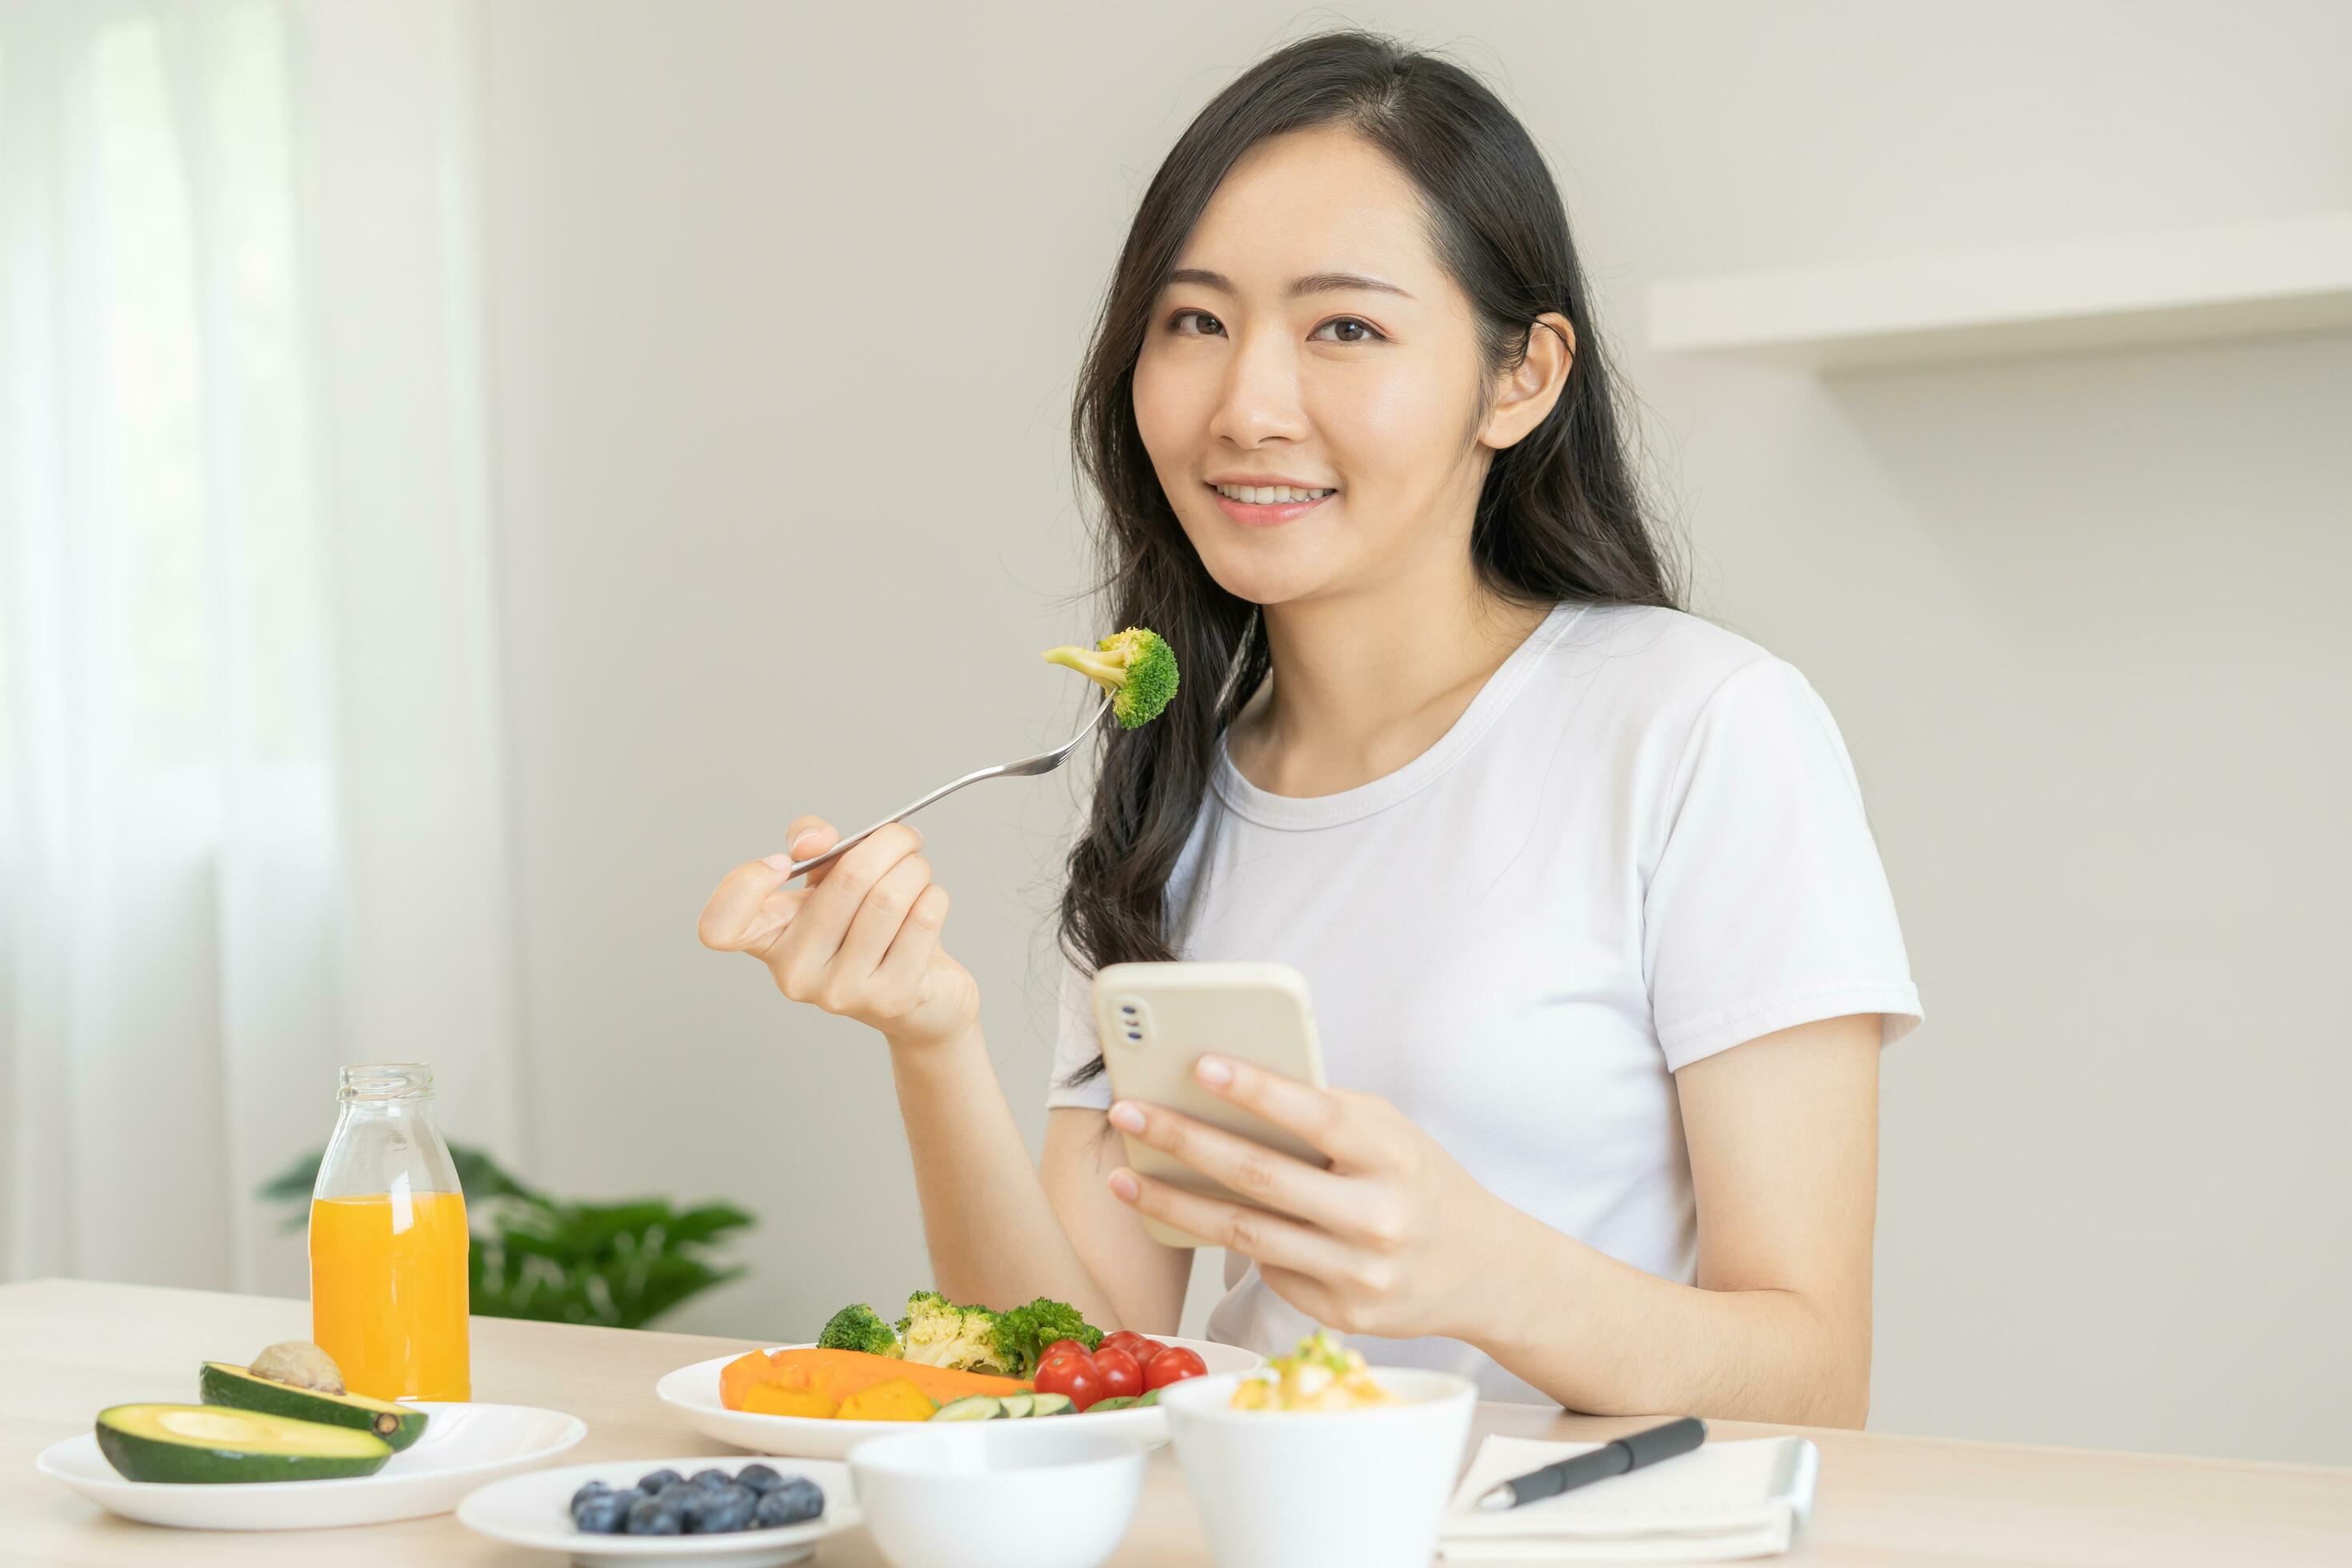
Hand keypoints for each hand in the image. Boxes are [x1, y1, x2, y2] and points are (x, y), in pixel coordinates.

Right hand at [696, 816, 978, 1047]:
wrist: (921, 999)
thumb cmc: (868, 931)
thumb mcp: (830, 881)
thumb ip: (814, 846)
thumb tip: (815, 840)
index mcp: (769, 939)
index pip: (719, 926)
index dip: (743, 885)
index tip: (784, 862)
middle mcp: (796, 973)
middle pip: (848, 880)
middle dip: (889, 843)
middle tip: (904, 837)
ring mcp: (841, 992)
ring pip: (889, 896)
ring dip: (916, 868)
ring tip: (917, 870)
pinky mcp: (891, 998)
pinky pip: (922, 919)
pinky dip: (934, 896)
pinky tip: (928, 903)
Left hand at [1104, 1057, 1513, 1341]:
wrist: (1483, 1270)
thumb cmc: (1421, 1182)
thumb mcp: (1392, 1132)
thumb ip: (1328, 1112)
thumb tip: (1235, 1086)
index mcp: (1393, 1156)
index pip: (1315, 1115)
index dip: (1254, 1089)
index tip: (1199, 1064)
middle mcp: (1377, 1217)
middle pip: (1261, 1178)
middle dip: (1183, 1141)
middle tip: (1128, 1113)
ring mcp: (1358, 1274)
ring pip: (1246, 1235)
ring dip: (1175, 1202)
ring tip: (1125, 1177)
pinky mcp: (1340, 1314)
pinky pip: (1268, 1271)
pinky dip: (1227, 1241)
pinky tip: (1191, 1216)